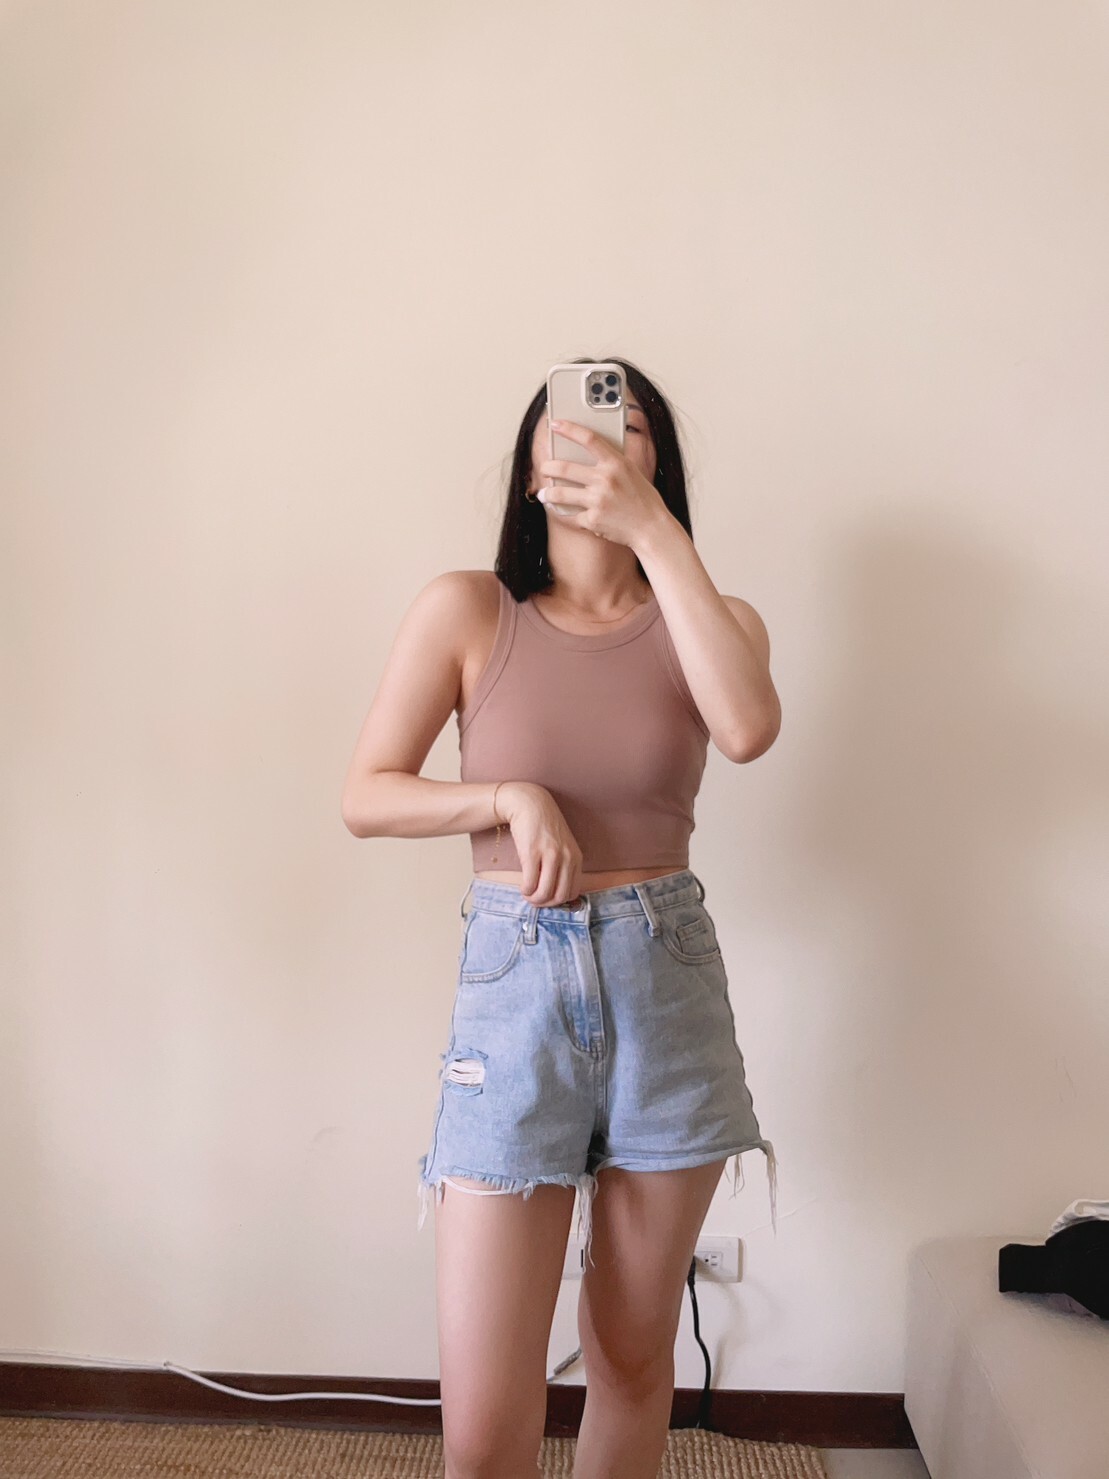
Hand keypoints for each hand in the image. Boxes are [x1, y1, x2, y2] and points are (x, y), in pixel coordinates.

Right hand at [499, 781, 584, 906]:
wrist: (529, 803)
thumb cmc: (544, 827)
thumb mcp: (562, 846)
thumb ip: (563, 866)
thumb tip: (555, 894)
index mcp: (576, 858)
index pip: (573, 892)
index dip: (558, 901)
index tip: (547, 897)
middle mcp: (566, 857)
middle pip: (560, 896)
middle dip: (545, 904)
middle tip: (535, 899)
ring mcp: (550, 854)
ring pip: (545, 893)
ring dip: (533, 899)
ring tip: (527, 893)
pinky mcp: (532, 852)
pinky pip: (530, 883)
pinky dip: (525, 890)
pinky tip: (522, 886)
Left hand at [536, 419, 668, 549]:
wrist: (652, 527)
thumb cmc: (643, 499)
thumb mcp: (631, 472)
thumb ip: (611, 463)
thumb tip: (585, 456)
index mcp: (616, 463)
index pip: (589, 439)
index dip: (570, 429)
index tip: (555, 424)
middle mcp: (605, 479)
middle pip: (565, 468)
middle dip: (548, 467)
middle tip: (544, 468)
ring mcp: (597, 500)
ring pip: (561, 493)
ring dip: (548, 493)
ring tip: (544, 493)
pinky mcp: (593, 520)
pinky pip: (571, 516)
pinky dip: (565, 515)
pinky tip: (561, 512)